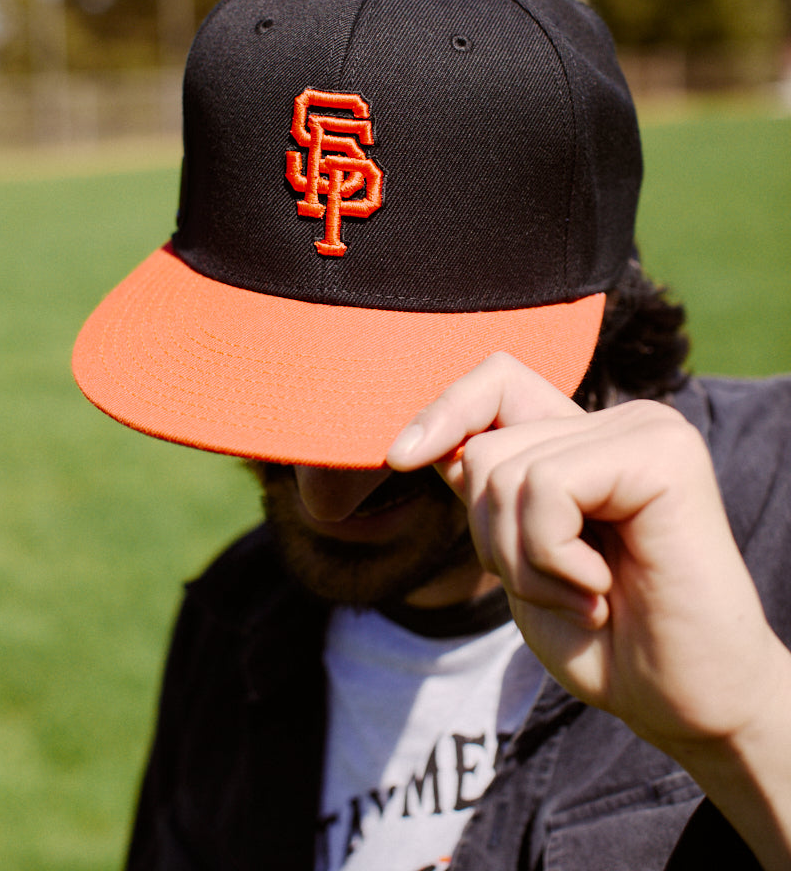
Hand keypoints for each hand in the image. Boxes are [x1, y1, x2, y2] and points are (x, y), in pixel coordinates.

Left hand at [386, 353, 787, 761]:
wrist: (684, 706)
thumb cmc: (607, 640)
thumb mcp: (522, 558)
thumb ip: (488, 493)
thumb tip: (425, 441)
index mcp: (586, 440)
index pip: (497, 380)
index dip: (444, 410)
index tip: (402, 457)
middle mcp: (619, 421)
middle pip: (484, 446)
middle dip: (493, 538)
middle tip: (560, 588)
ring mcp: (645, 430)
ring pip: (505, 471)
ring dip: (526, 563)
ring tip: (584, 597)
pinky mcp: (662, 455)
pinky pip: (547, 489)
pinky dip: (554, 560)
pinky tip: (602, 592)